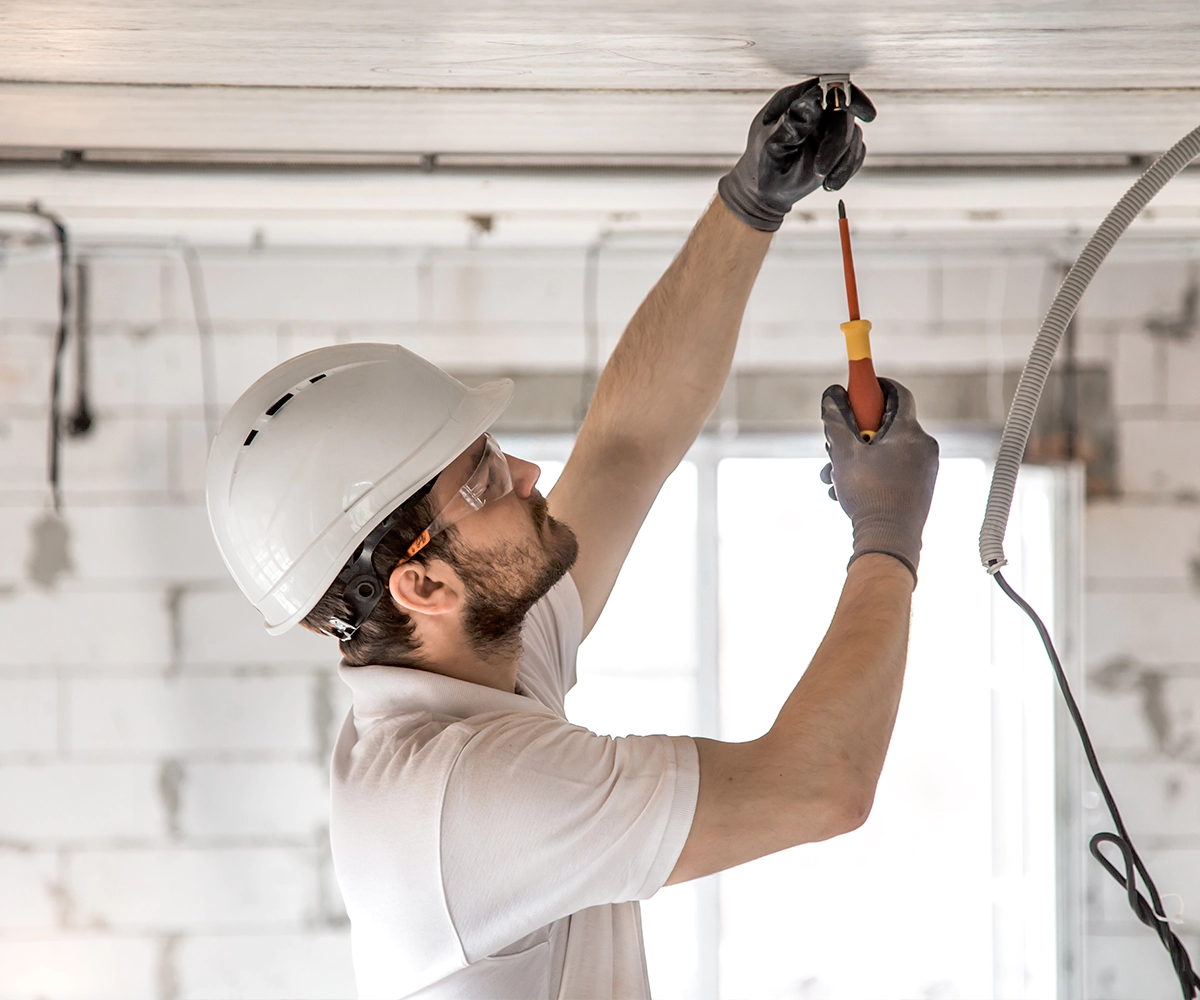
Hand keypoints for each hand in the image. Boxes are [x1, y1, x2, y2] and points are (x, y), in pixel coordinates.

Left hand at [718, 79, 875, 231]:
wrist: (766, 193)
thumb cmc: (762, 168)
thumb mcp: (772, 148)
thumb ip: (793, 125)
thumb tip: (812, 101)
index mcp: (793, 101)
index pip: (826, 88)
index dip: (848, 97)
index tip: (865, 113)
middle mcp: (814, 111)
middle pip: (842, 115)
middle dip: (836, 145)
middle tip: (822, 169)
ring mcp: (827, 128)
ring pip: (853, 135)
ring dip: (843, 162)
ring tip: (825, 182)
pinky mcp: (838, 147)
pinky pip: (856, 153)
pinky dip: (847, 169)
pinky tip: (830, 183)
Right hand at [820, 378, 938, 579]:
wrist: (889, 539)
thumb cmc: (869, 495)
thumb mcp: (843, 453)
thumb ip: (836, 420)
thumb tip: (831, 395)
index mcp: (909, 432)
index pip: (897, 394)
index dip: (876, 386)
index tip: (858, 387)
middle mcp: (923, 446)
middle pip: (886, 425)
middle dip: (855, 432)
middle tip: (834, 443)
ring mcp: (925, 469)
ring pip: (886, 450)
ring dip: (857, 458)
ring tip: (833, 476)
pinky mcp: (921, 487)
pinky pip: (893, 469)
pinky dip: (871, 473)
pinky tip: (847, 491)